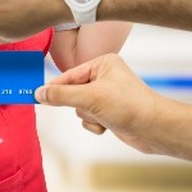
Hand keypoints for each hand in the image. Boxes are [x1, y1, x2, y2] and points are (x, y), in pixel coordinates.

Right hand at [35, 54, 161, 154]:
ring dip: (89, 116)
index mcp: (103, 63)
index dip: (54, 87)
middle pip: (73, 92)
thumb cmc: (129, 106)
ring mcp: (107, 95)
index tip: (36, 95)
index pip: (70, 74)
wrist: (154, 129)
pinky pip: (89, 118)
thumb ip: (62, 95)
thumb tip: (39, 93)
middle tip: (88, 108)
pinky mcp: (110, 112)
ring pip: (80, 108)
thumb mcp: (90, 98)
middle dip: (80, 105)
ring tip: (105, 116)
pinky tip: (108, 125)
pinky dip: (95, 124)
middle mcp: (105, 76)